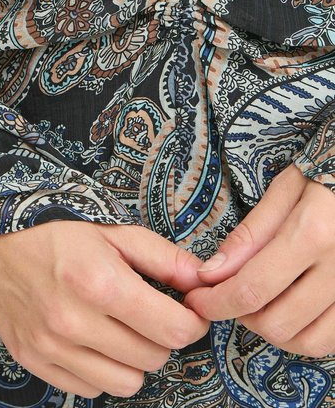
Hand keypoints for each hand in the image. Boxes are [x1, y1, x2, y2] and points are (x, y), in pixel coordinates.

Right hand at [0, 220, 210, 398]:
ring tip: (122, 329)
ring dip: (134, 359)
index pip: (174, 330)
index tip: (186, 311)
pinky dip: (102, 370)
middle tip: (149, 313)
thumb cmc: (54, 235)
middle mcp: (75, 322)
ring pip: (127, 382)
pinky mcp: (36, 363)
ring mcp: (53, 348)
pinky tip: (94, 341)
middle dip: (162, 337)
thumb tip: (202, 282)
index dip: (191, 321)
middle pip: (155, 357)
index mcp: (100, 283)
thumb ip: (163, 258)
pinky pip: (92, 388)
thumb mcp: (112, 232)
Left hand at [183, 163, 334, 356]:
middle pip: (277, 323)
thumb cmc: (324, 178)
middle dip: (241, 315)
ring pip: (305, 341)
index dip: (216, 303)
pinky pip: (329, 339)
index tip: (198, 299)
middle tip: (228, 293)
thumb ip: (249, 234)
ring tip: (259, 299)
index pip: (253, 288)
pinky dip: (303, 334)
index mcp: (313, 234)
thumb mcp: (284, 191)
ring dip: (272, 329)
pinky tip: (288, 307)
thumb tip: (211, 273)